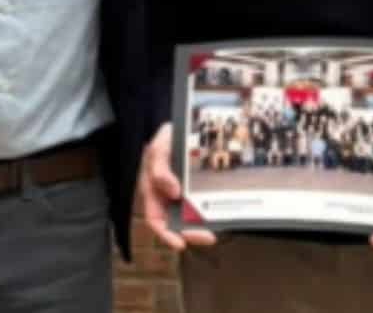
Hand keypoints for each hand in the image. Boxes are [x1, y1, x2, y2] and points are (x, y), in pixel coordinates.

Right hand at [137, 123, 216, 251]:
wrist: (185, 128)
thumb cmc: (167, 138)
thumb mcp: (160, 147)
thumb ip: (160, 167)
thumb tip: (172, 191)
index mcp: (152, 191)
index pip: (154, 219)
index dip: (165, 234)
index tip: (180, 243)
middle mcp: (167, 197)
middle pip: (175, 224)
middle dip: (190, 233)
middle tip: (208, 236)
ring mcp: (184, 196)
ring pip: (191, 219)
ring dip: (202, 226)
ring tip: (216, 227)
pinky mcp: (199, 191)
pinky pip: (204, 206)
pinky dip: (211, 212)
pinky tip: (220, 214)